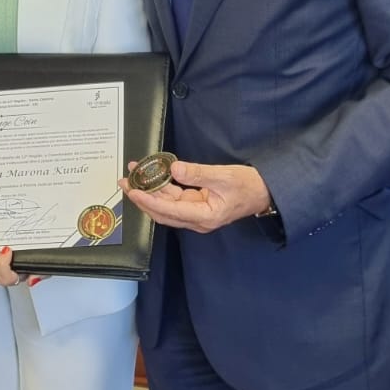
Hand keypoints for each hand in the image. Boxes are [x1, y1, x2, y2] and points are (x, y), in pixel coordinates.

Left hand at [120, 160, 272, 232]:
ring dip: (150, 191)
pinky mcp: (196, 206)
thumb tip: (174, 169)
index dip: (150, 202)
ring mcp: (196, 214)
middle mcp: (197, 219)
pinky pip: (175, 199)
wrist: (264, 193)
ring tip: (134, 175)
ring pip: (166, 205)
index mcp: (205, 217)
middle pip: (163, 212)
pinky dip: (162, 189)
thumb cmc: (248, 186)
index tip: (134, 191)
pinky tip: (153, 177)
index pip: (170, 211)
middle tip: (125, 181)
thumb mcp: (224, 176)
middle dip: (142, 197)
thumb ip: (198, 173)